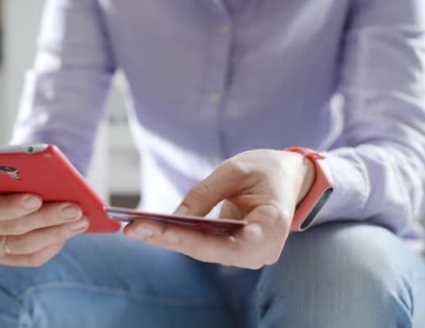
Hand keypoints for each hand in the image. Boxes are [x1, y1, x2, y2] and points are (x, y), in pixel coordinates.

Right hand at [0, 180, 89, 266]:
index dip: (12, 206)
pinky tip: (70, 233)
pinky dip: (53, 245)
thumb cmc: (10, 172)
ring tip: (81, 220)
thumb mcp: (11, 167)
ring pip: (25, 245)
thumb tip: (58, 179)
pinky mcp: (3, 257)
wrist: (3, 186)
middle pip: (13, 227)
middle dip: (47, 217)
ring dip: (57, 232)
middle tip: (74, 209)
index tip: (37, 198)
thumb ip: (26, 172)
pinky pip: (31, 258)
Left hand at [123, 149, 314, 268]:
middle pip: (209, 251)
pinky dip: (178, 235)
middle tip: (133, 229)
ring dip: (169, 239)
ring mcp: (249, 253)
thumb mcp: (236, 170)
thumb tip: (173, 215)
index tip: (156, 230)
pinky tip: (151, 228)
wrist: (291, 178)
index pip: (227, 244)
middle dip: (169, 240)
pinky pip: (204, 244)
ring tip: (135, 228)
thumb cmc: (269, 169)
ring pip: (203, 250)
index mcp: (273, 228)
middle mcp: (261, 250)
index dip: (189, 239)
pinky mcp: (235, 248)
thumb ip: (205, 194)